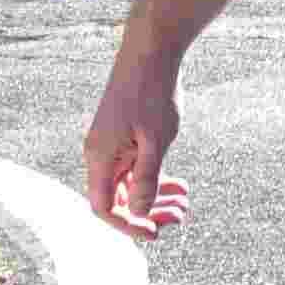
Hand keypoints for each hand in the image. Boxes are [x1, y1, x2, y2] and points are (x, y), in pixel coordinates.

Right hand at [82, 52, 190, 247]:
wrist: (151, 51)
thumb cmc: (152, 93)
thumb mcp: (156, 141)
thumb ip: (147, 178)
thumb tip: (139, 213)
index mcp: (100, 156)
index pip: (103, 207)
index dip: (128, 226)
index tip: (157, 233)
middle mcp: (100, 154)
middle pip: (117, 200)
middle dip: (148, 214)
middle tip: (180, 216)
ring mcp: (111, 145)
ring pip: (128, 186)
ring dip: (155, 199)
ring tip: (185, 202)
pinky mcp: (124, 137)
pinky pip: (134, 170)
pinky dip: (155, 180)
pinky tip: (179, 185)